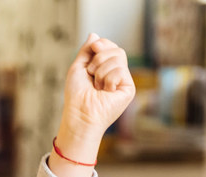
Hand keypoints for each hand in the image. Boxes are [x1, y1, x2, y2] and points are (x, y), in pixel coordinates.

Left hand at [53, 33, 135, 169]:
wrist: (79, 113)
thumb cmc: (76, 95)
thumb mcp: (78, 67)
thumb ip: (87, 51)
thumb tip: (94, 34)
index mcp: (106, 69)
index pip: (111, 47)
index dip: (103, 44)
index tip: (93, 48)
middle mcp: (117, 74)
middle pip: (117, 50)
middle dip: (99, 58)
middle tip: (91, 73)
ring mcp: (124, 81)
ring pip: (119, 58)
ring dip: (101, 71)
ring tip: (96, 86)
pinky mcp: (128, 89)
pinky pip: (120, 70)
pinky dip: (108, 79)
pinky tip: (105, 91)